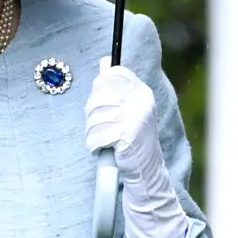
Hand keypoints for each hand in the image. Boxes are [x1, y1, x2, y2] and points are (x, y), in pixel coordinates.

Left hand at [87, 57, 187, 237]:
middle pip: (99, 95)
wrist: (145, 175)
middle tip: (100, 129)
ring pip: (94, 116)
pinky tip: (103, 150)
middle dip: (93, 115)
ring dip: (92, 133)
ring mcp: (135, 118)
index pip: (113, 74)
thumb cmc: (131, 143)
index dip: (100, 88)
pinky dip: (94, 145)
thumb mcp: (127, 111)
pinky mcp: (127, 135)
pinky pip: (96, 135)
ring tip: (103, 141)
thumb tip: (104, 63)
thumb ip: (116, 88)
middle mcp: (141, 101)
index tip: (100, 105)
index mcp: (142, 92)